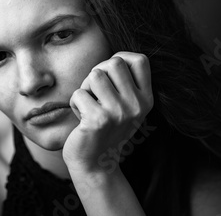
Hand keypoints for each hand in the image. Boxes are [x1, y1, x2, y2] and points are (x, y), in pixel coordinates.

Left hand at [63, 51, 153, 174]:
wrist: (95, 164)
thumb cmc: (105, 128)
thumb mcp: (126, 106)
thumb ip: (125, 82)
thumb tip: (115, 57)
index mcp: (146, 99)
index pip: (140, 60)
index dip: (120, 58)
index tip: (110, 74)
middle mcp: (136, 105)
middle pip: (114, 62)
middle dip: (98, 72)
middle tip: (95, 93)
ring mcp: (119, 112)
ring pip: (94, 75)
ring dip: (85, 88)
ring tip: (89, 105)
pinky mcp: (98, 120)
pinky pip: (78, 93)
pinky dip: (74, 104)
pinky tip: (81, 119)